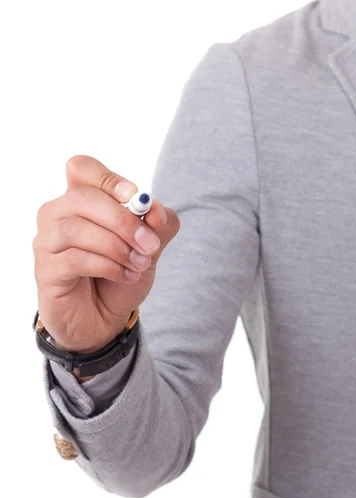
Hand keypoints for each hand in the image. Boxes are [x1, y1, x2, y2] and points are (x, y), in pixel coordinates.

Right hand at [33, 155, 179, 352]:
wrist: (104, 319)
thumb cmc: (120, 275)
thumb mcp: (149, 249)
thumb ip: (159, 226)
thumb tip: (155, 209)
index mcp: (81, 199)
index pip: (82, 168)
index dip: (109, 178)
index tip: (137, 197)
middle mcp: (57, 214)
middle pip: (83, 197)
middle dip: (123, 220)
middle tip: (149, 243)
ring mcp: (47, 242)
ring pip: (76, 229)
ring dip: (116, 246)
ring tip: (139, 264)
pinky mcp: (45, 270)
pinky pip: (74, 260)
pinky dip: (107, 266)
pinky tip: (126, 275)